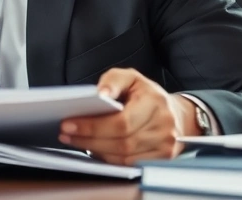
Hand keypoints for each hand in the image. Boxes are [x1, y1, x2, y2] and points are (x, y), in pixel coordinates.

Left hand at [59, 68, 195, 165]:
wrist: (175, 113)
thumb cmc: (146, 94)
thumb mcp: (131, 78)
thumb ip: (113, 80)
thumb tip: (100, 94)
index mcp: (155, 102)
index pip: (122, 122)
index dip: (93, 126)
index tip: (68, 124)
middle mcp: (164, 126)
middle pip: (121, 142)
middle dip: (89, 139)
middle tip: (66, 134)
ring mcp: (165, 145)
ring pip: (124, 156)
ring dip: (96, 150)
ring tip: (76, 141)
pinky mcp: (163, 158)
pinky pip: (130, 164)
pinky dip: (110, 158)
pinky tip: (95, 149)